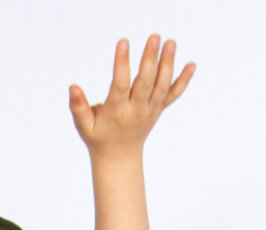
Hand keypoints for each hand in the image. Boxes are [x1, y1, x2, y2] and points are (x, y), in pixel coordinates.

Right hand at [69, 36, 194, 155]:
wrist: (119, 157)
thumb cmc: (98, 137)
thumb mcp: (84, 126)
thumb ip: (78, 107)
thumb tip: (73, 87)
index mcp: (117, 112)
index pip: (120, 85)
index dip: (122, 64)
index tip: (123, 42)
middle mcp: (136, 111)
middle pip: (145, 83)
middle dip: (150, 60)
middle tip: (154, 37)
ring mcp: (150, 110)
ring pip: (161, 86)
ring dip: (168, 65)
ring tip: (170, 43)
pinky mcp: (159, 109)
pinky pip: (173, 95)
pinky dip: (184, 81)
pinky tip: (192, 64)